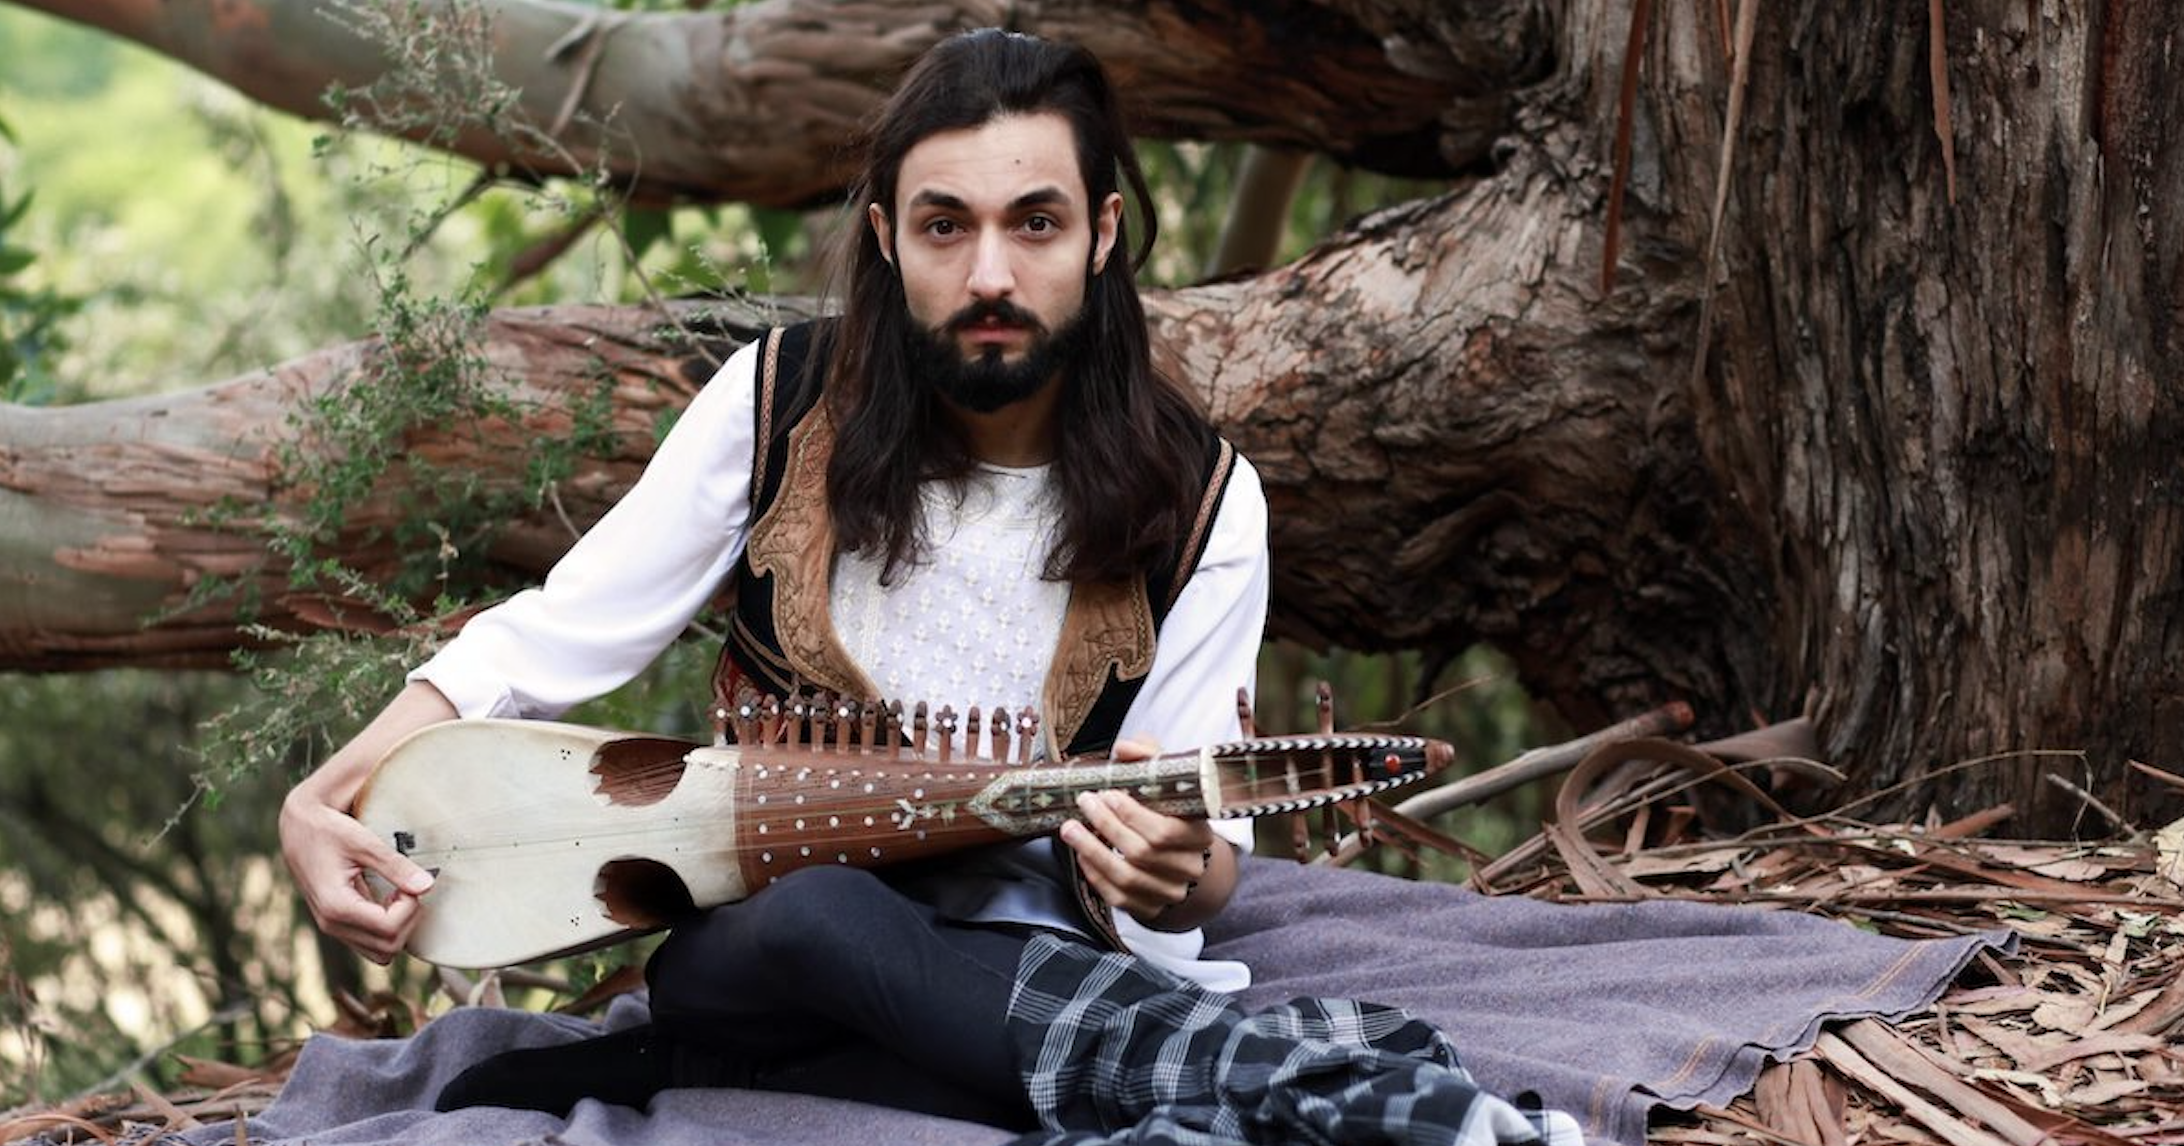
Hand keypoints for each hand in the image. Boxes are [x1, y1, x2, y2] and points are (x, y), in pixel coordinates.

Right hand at [280, 785, 434, 963]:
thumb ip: (396, 866)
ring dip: (398, 927)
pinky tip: (388, 898)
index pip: (389, 929)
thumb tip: (428, 886)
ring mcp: (332, 927)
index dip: (410, 908)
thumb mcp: (364, 842)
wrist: (297, 828)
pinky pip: (370, 943)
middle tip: (406, 888)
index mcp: (336, 906)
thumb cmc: (327, 830)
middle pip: (388, 948)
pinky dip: (387, 928)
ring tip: (397, 894)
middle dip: (407, 920)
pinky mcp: (336, 924)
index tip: (409, 883)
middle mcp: (331, 924)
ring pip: (380, 952)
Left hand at [1057, 738, 1235, 929]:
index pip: (1167, 830)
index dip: (1133, 814)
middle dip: (1107, 825)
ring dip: (1092, 850)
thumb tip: (1124, 748)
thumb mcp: (1166, 780)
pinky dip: (1094, 874)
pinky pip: (1116, 896)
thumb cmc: (1169, 812)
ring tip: (1070, 828)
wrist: (1180, 857)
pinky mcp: (1149, 908)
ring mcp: (1170, 892)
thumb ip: (1148, 757)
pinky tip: (1081, 854)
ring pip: (1126, 877)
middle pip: (1143, 852)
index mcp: (1199, 835)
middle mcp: (1190, 868)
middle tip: (1084, 803)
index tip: (1107, 794)